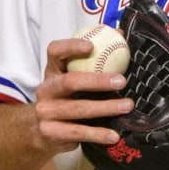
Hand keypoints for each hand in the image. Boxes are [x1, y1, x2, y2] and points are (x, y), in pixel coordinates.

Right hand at [35, 37, 133, 152]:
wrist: (41, 131)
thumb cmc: (67, 98)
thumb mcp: (76, 78)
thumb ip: (96, 59)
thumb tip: (120, 34)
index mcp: (52, 71)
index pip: (55, 52)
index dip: (71, 46)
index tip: (92, 46)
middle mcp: (46, 89)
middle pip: (70, 82)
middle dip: (98, 81)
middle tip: (122, 81)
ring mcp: (46, 112)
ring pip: (78, 109)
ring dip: (105, 107)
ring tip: (127, 106)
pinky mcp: (50, 132)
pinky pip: (78, 132)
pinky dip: (98, 134)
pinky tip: (114, 136)